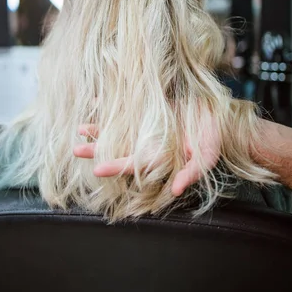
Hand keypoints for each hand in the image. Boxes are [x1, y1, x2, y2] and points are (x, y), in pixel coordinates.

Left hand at [74, 116, 219, 196]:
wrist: (216, 117)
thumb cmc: (212, 140)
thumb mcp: (206, 158)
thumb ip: (190, 174)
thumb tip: (176, 190)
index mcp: (158, 158)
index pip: (132, 165)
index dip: (114, 167)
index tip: (96, 169)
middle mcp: (148, 144)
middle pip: (117, 149)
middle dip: (97, 150)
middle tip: (75, 149)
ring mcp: (146, 128)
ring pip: (117, 131)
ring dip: (99, 129)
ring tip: (80, 128)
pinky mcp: (148, 111)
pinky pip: (126, 109)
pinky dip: (112, 105)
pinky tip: (97, 101)